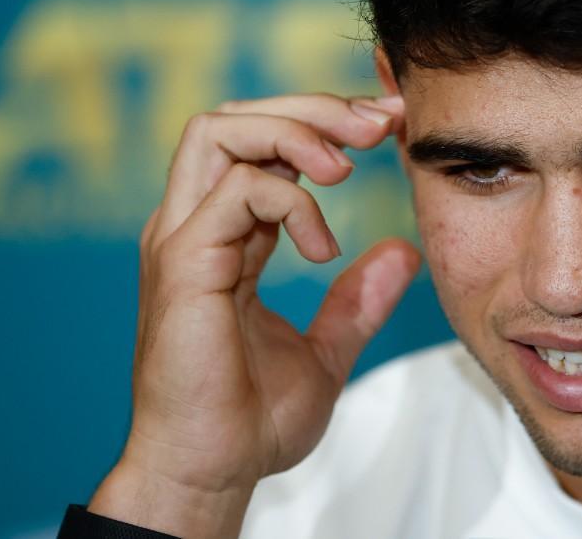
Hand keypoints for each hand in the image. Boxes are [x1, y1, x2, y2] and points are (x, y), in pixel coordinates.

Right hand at [89, 93, 420, 536]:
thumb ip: (356, 301)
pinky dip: (290, 201)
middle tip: (382, 124)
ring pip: (220, 130)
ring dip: (296, 131)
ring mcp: (182, 240)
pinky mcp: (182, 264)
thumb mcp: (324, 351)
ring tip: (349, 168)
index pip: (261, 146)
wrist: (211, 474)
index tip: (391, 130)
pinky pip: (236, 192)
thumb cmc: (250, 421)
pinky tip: (323, 248)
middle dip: (313, 107)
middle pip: (236, 117)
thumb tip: (400, 253)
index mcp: (222, 238)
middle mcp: (194, 226)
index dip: (324, 125)